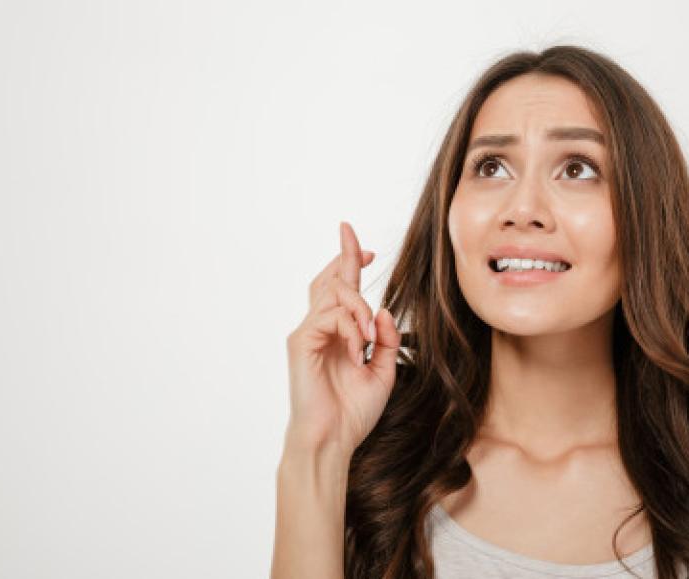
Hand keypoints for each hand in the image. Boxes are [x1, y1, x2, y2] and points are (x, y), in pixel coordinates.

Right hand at [283, 221, 400, 459]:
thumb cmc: (353, 412)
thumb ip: (387, 340)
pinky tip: (359, 353)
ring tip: (371, 338)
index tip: (368, 250)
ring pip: (334, 293)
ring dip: (360, 308)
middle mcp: (319, 329)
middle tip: (364, 248)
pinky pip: (331, 317)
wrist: (333, 440)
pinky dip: (352, 330)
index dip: (350, 263)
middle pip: (330, 280)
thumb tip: (384, 311)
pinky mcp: (301, 343)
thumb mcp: (384, 371)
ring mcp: (308, 334)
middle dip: (346, 257)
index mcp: (337, 335)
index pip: (339, 289)